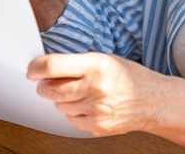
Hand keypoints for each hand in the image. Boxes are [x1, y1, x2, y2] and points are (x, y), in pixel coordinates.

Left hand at [26, 52, 165, 136]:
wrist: (152, 100)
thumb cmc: (128, 76)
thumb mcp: (104, 58)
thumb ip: (77, 62)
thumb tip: (46, 67)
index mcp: (96, 65)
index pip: (53, 66)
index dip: (37, 68)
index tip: (32, 70)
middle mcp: (95, 87)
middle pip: (51, 90)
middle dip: (44, 86)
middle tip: (47, 82)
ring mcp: (96, 109)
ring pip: (59, 106)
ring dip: (61, 99)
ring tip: (78, 91)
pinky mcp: (97, 126)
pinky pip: (71, 119)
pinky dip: (73, 112)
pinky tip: (86, 104)